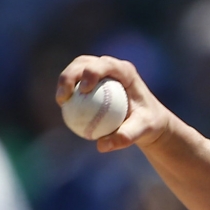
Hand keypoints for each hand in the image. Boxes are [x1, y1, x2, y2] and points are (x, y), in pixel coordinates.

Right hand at [56, 55, 171, 152]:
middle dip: (70, 75)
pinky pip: (75, 82)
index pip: (106, 65)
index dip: (91, 72)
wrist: (147, 121)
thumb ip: (125, 137)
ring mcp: (101, 72)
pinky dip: (68, 91)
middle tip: (64, 97)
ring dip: (64, 81)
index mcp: (126, 72)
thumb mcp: (143, 130)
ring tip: (61, 101)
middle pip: (85, 63)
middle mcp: (112, 67)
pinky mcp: (92, 80)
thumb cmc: (148, 123)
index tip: (84, 89)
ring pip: (76, 69)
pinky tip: (63, 106)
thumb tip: (101, 146)